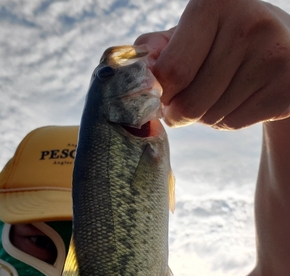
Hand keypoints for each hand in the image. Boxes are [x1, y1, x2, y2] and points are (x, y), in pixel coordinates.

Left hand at [135, 0, 289, 129]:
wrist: (284, 48)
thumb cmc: (223, 41)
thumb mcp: (190, 34)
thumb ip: (158, 49)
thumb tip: (140, 69)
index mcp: (214, 3)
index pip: (171, 73)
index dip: (161, 95)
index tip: (164, 95)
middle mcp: (247, 24)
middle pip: (189, 103)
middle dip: (179, 113)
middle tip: (184, 105)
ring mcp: (271, 54)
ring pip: (210, 117)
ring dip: (204, 117)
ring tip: (218, 94)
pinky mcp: (285, 86)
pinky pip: (233, 123)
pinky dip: (226, 121)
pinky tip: (238, 100)